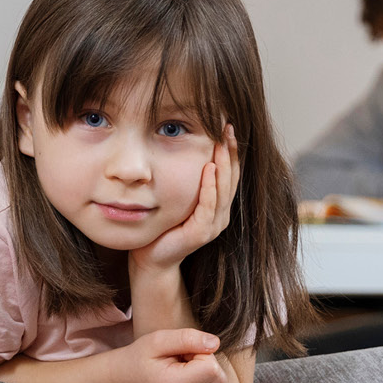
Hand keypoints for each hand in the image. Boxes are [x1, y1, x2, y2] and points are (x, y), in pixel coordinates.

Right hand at [118, 328, 229, 382]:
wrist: (127, 378)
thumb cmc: (143, 355)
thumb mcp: (159, 339)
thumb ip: (188, 338)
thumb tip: (215, 343)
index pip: (212, 368)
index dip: (203, 354)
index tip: (186, 353)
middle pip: (220, 381)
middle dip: (209, 365)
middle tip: (187, 362)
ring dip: (213, 382)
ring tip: (192, 374)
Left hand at [131, 126, 238, 271]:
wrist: (151, 257)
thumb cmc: (162, 225)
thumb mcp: (177, 196)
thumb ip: (186, 177)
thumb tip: (181, 144)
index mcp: (218, 205)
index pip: (230, 172)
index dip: (231, 149)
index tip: (227, 125)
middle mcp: (220, 214)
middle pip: (231, 177)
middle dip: (230, 151)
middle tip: (227, 126)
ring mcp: (213, 225)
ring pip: (223, 190)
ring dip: (223, 164)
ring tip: (222, 142)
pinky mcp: (201, 233)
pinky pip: (208, 206)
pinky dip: (210, 187)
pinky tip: (209, 169)